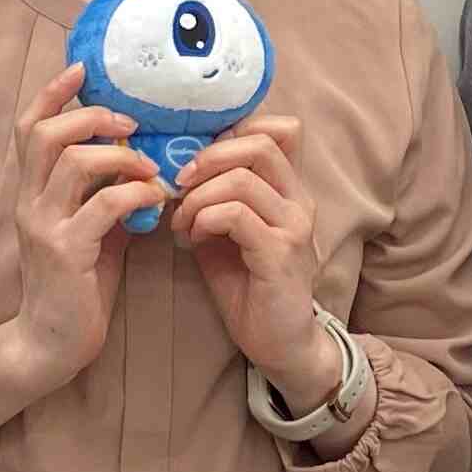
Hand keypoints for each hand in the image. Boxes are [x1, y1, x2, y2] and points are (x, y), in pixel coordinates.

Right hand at [0, 63, 162, 388]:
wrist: (52, 344)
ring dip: (121, 155)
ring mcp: (44, 226)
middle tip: (131, 123)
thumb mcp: (91, 229)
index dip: (53, 93)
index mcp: (32, 192)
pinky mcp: (66, 252)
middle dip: (92, 116)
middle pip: (47, 133)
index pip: (30, 127)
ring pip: (75, 162)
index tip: (81, 68)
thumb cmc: (77, 285)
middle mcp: (29, 202)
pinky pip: (104, 205)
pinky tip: (154, 200)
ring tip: (149, 167)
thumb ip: (104, 192)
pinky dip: (135, 193)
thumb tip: (141, 159)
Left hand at [167, 109, 338, 402]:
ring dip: (198, 196)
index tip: (197, 160)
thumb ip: (212, 198)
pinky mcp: (280, 253)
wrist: (280, 342)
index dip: (232, 132)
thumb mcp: (225, 233)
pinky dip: (204, 219)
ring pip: (242, 179)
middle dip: (208, 157)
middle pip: (259, 143)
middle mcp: (299, 200)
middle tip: (178, 183)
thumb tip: (172, 171)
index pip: (278, 129)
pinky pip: (236, 215)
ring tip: (181, 221)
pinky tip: (193, 238)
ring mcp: (293, 226)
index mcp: (288, 189)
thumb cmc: (249, 287)